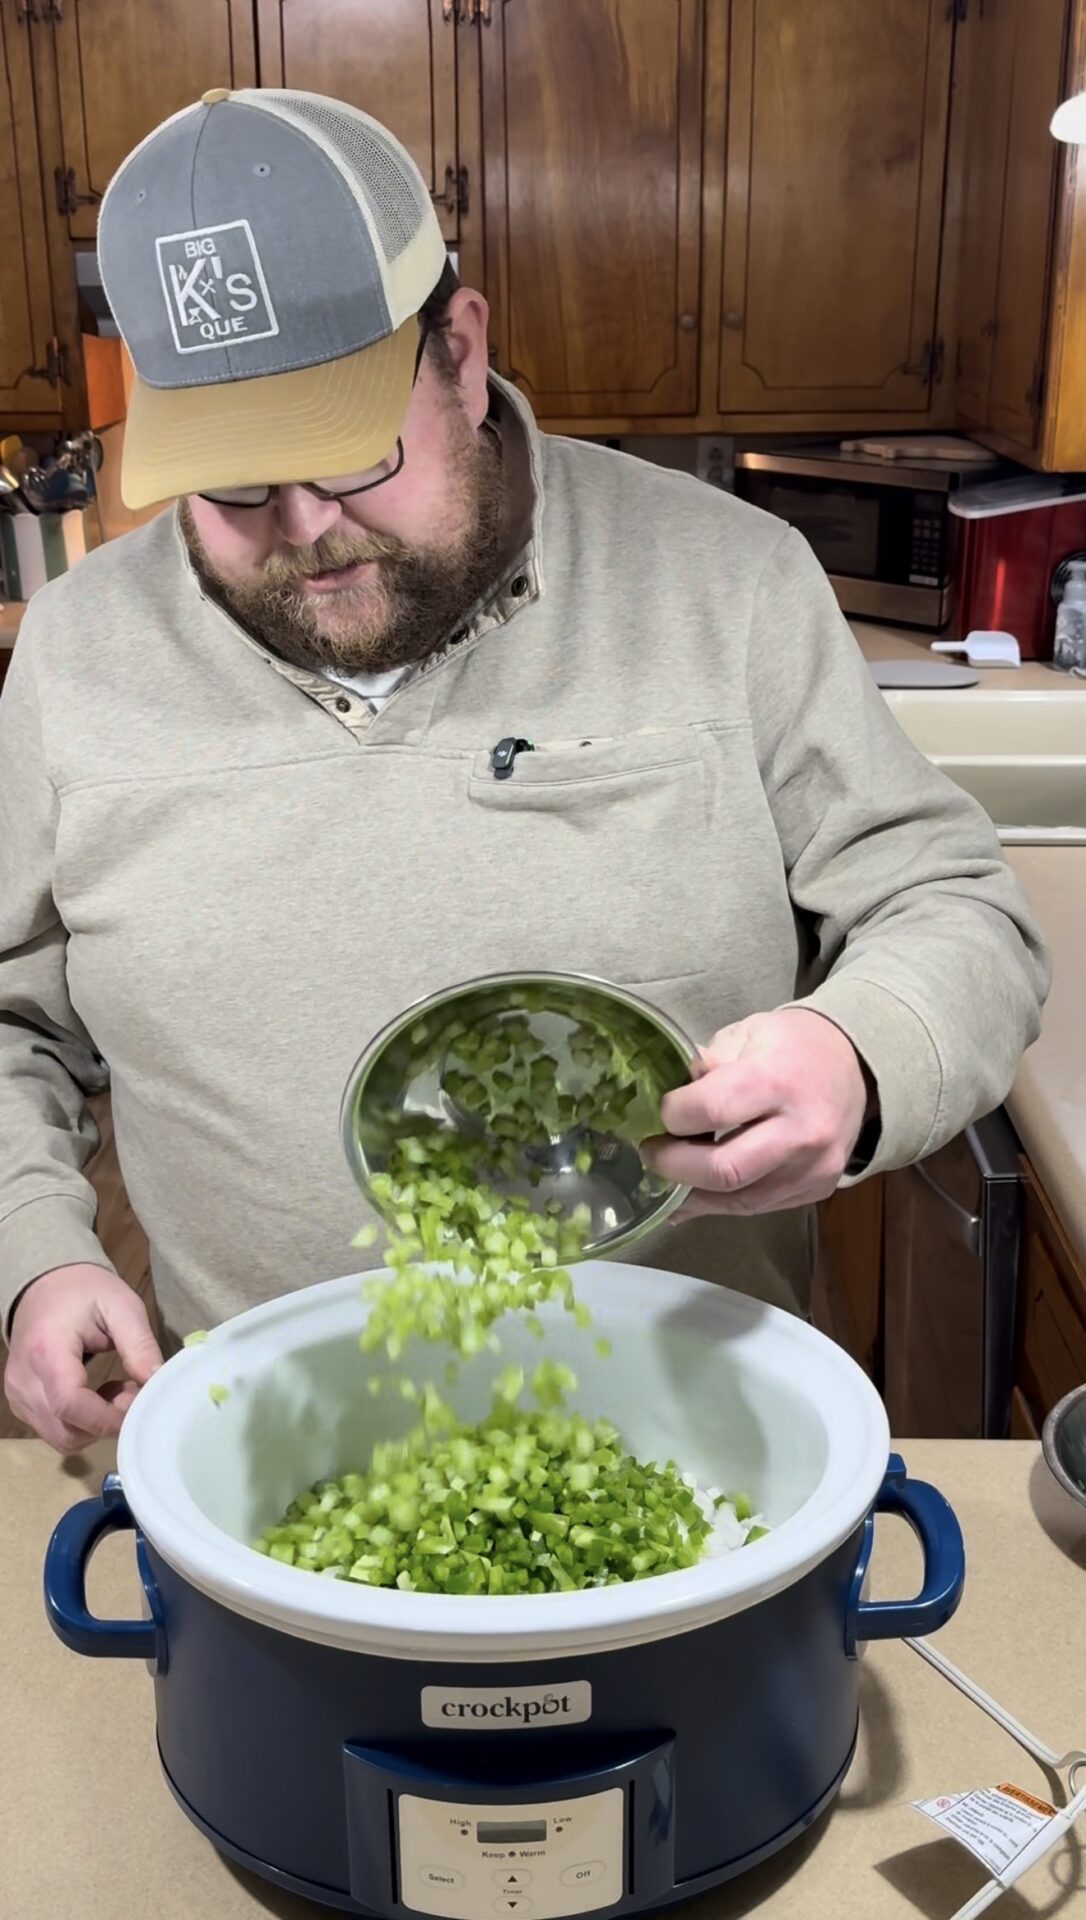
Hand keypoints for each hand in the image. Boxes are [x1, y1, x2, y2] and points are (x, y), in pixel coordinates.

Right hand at [4, 1264, 163, 1453]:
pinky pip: (55, 1430)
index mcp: (46, 1350)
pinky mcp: (21, 1404)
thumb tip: (158, 1384)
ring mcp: (18, 1396)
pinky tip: (98, 1394)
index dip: (108, 1418)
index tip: (141, 1406)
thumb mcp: (121, 1305)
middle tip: (132, 1392)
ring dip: (96, 1426)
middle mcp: (24, 1380)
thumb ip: (140, 1345)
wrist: (45, 1285)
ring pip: (62, 1437)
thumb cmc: (84, 1291)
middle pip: (66, 1430)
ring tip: (118, 1390)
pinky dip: (82, 1423)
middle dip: (107, 1423)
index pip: (70, 1404)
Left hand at [641, 1008, 870, 1217]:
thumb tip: (668, 1092)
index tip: (661, 1112)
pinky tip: (694, 1193)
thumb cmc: (793, 1046)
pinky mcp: (816, 1189)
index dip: (674, 1115)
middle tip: (652, 1153)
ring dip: (691, 1194)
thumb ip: (708, 1062)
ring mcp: (813, 1167)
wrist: (855, 1068)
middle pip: (724, 1170)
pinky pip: (757, 1207)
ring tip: (668, 1176)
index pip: (713, 1109)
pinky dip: (719, 1204)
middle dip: (673, 1167)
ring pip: (738, 1200)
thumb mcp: (748, 1032)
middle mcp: (801, 1130)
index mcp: (779, 1080)